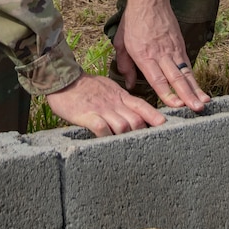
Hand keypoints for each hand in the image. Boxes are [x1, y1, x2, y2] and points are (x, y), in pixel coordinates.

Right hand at [45, 72, 164, 135]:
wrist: (64, 80)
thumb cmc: (85, 86)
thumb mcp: (107, 88)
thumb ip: (120, 100)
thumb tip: (131, 111)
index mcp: (120, 96)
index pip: (142, 105)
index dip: (154, 116)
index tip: (164, 126)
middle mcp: (114, 103)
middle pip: (136, 120)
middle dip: (142, 133)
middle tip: (144, 145)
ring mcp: (101, 109)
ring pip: (123, 126)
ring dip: (126, 137)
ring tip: (126, 148)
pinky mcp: (88, 115)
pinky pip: (102, 128)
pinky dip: (107, 138)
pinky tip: (107, 143)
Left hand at [115, 0, 208, 110]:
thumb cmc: (132, 21)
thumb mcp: (121, 42)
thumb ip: (125, 65)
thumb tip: (130, 85)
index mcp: (143, 55)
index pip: (157, 79)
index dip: (167, 94)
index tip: (176, 106)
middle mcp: (160, 54)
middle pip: (176, 78)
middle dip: (187, 96)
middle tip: (196, 110)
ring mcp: (172, 49)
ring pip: (185, 73)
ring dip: (195, 89)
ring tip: (204, 103)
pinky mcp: (180, 44)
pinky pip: (187, 64)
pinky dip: (194, 78)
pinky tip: (199, 90)